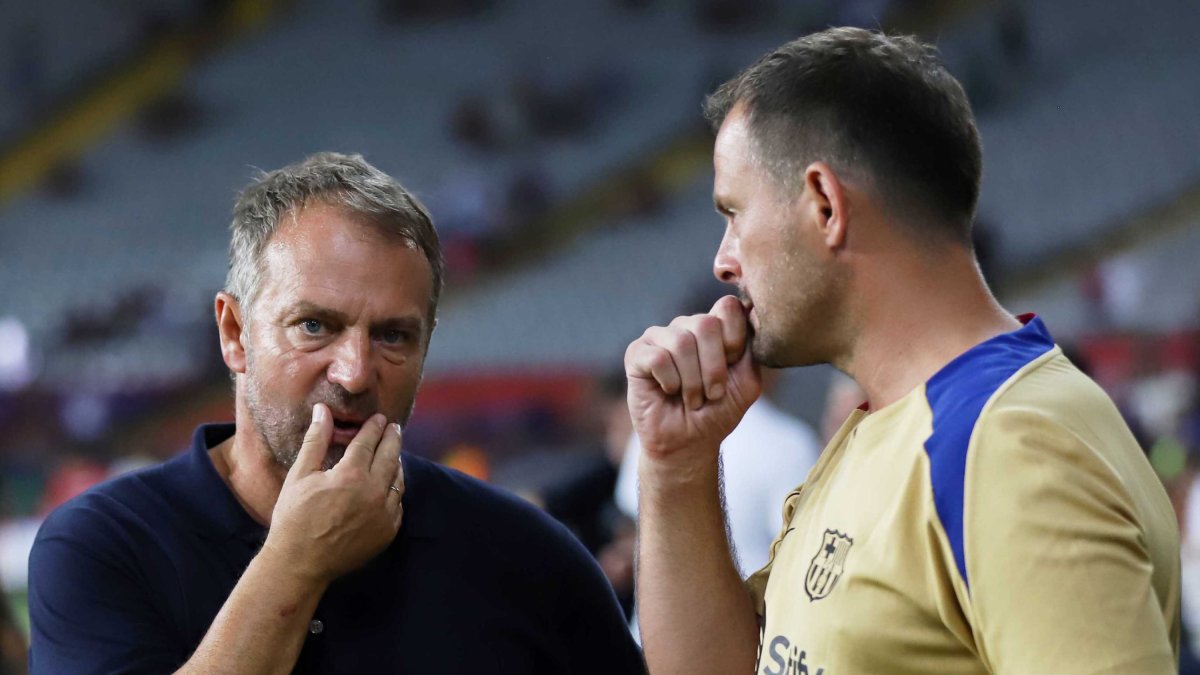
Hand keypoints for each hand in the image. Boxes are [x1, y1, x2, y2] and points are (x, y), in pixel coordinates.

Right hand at [263, 404, 404, 583]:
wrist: (300, 564)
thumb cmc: (294, 518)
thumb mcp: (301, 475)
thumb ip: (316, 440)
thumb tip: (322, 410)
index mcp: (351, 475)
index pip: (369, 441)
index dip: (374, 427)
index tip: (379, 418)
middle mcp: (373, 493)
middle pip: (390, 456)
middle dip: (393, 438)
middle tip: (393, 427)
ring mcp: (384, 514)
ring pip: (398, 480)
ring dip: (396, 463)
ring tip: (393, 452)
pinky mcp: (387, 532)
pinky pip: (398, 503)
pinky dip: (395, 490)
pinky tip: (390, 484)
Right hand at [625, 295, 760, 462]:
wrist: (688, 443)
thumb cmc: (717, 412)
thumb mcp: (747, 381)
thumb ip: (751, 347)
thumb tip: (749, 309)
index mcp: (714, 327)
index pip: (727, 307)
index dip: (735, 341)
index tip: (732, 369)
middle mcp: (686, 325)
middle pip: (706, 323)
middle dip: (715, 368)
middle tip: (712, 393)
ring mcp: (659, 336)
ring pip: (681, 342)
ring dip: (692, 382)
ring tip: (692, 398)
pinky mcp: (637, 353)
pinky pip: (658, 358)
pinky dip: (670, 382)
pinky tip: (668, 391)